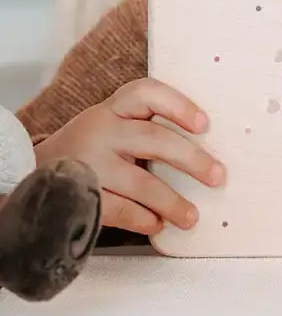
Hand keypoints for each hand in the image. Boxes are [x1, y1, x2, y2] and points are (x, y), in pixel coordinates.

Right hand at [34, 77, 224, 235]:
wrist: (29, 171)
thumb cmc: (91, 147)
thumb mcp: (112, 125)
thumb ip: (147, 128)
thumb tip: (206, 152)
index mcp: (113, 108)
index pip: (146, 92)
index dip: (178, 105)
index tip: (205, 124)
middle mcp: (100, 130)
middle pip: (154, 139)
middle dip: (191, 159)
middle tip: (218, 176)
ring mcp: (88, 163)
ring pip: (139, 181)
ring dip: (171, 201)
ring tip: (192, 216)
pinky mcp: (76, 195)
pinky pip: (117, 209)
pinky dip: (142, 218)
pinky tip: (157, 224)